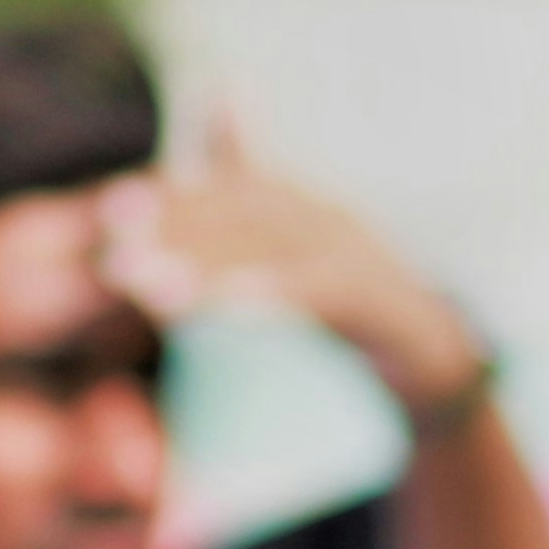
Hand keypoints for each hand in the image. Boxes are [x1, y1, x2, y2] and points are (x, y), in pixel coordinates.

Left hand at [94, 111, 488, 416]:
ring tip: (150, 289)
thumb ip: (224, 254)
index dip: (173, 198)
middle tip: (116, 252)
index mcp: (295, 210)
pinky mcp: (390, 302)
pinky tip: (230, 308)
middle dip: (178, 228)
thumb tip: (178, 185)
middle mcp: (327, 219)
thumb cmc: (343, 322)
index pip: (227, 192)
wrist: (438, 364)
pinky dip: (277, 295)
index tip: (110, 210)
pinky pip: (328, 292)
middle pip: (246, 213)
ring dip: (211, 266)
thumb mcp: (277, 285)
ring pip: (278, 250)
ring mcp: (363, 255)